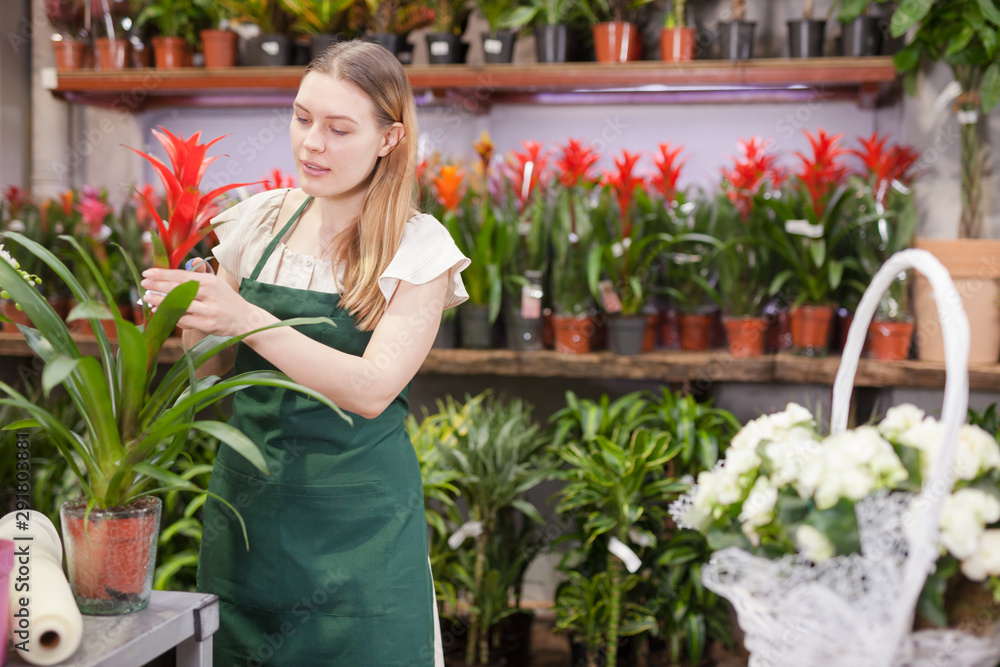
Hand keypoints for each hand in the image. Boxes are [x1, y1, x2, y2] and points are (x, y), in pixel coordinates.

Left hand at [139, 262, 270, 337]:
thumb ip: (201, 275)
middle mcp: (209, 294)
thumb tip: (192, 262)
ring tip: (148, 299)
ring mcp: (209, 309)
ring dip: (160, 302)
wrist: (245, 319)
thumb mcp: (217, 283)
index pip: (182, 275)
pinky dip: (172, 316)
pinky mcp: (207, 324)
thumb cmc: (226, 300)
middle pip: (178, 288)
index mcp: (210, 281)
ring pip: (179, 305)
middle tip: (143, 284)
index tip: (148, 273)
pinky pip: (184, 320)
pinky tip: (162, 313)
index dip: (163, 274)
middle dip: (158, 286)